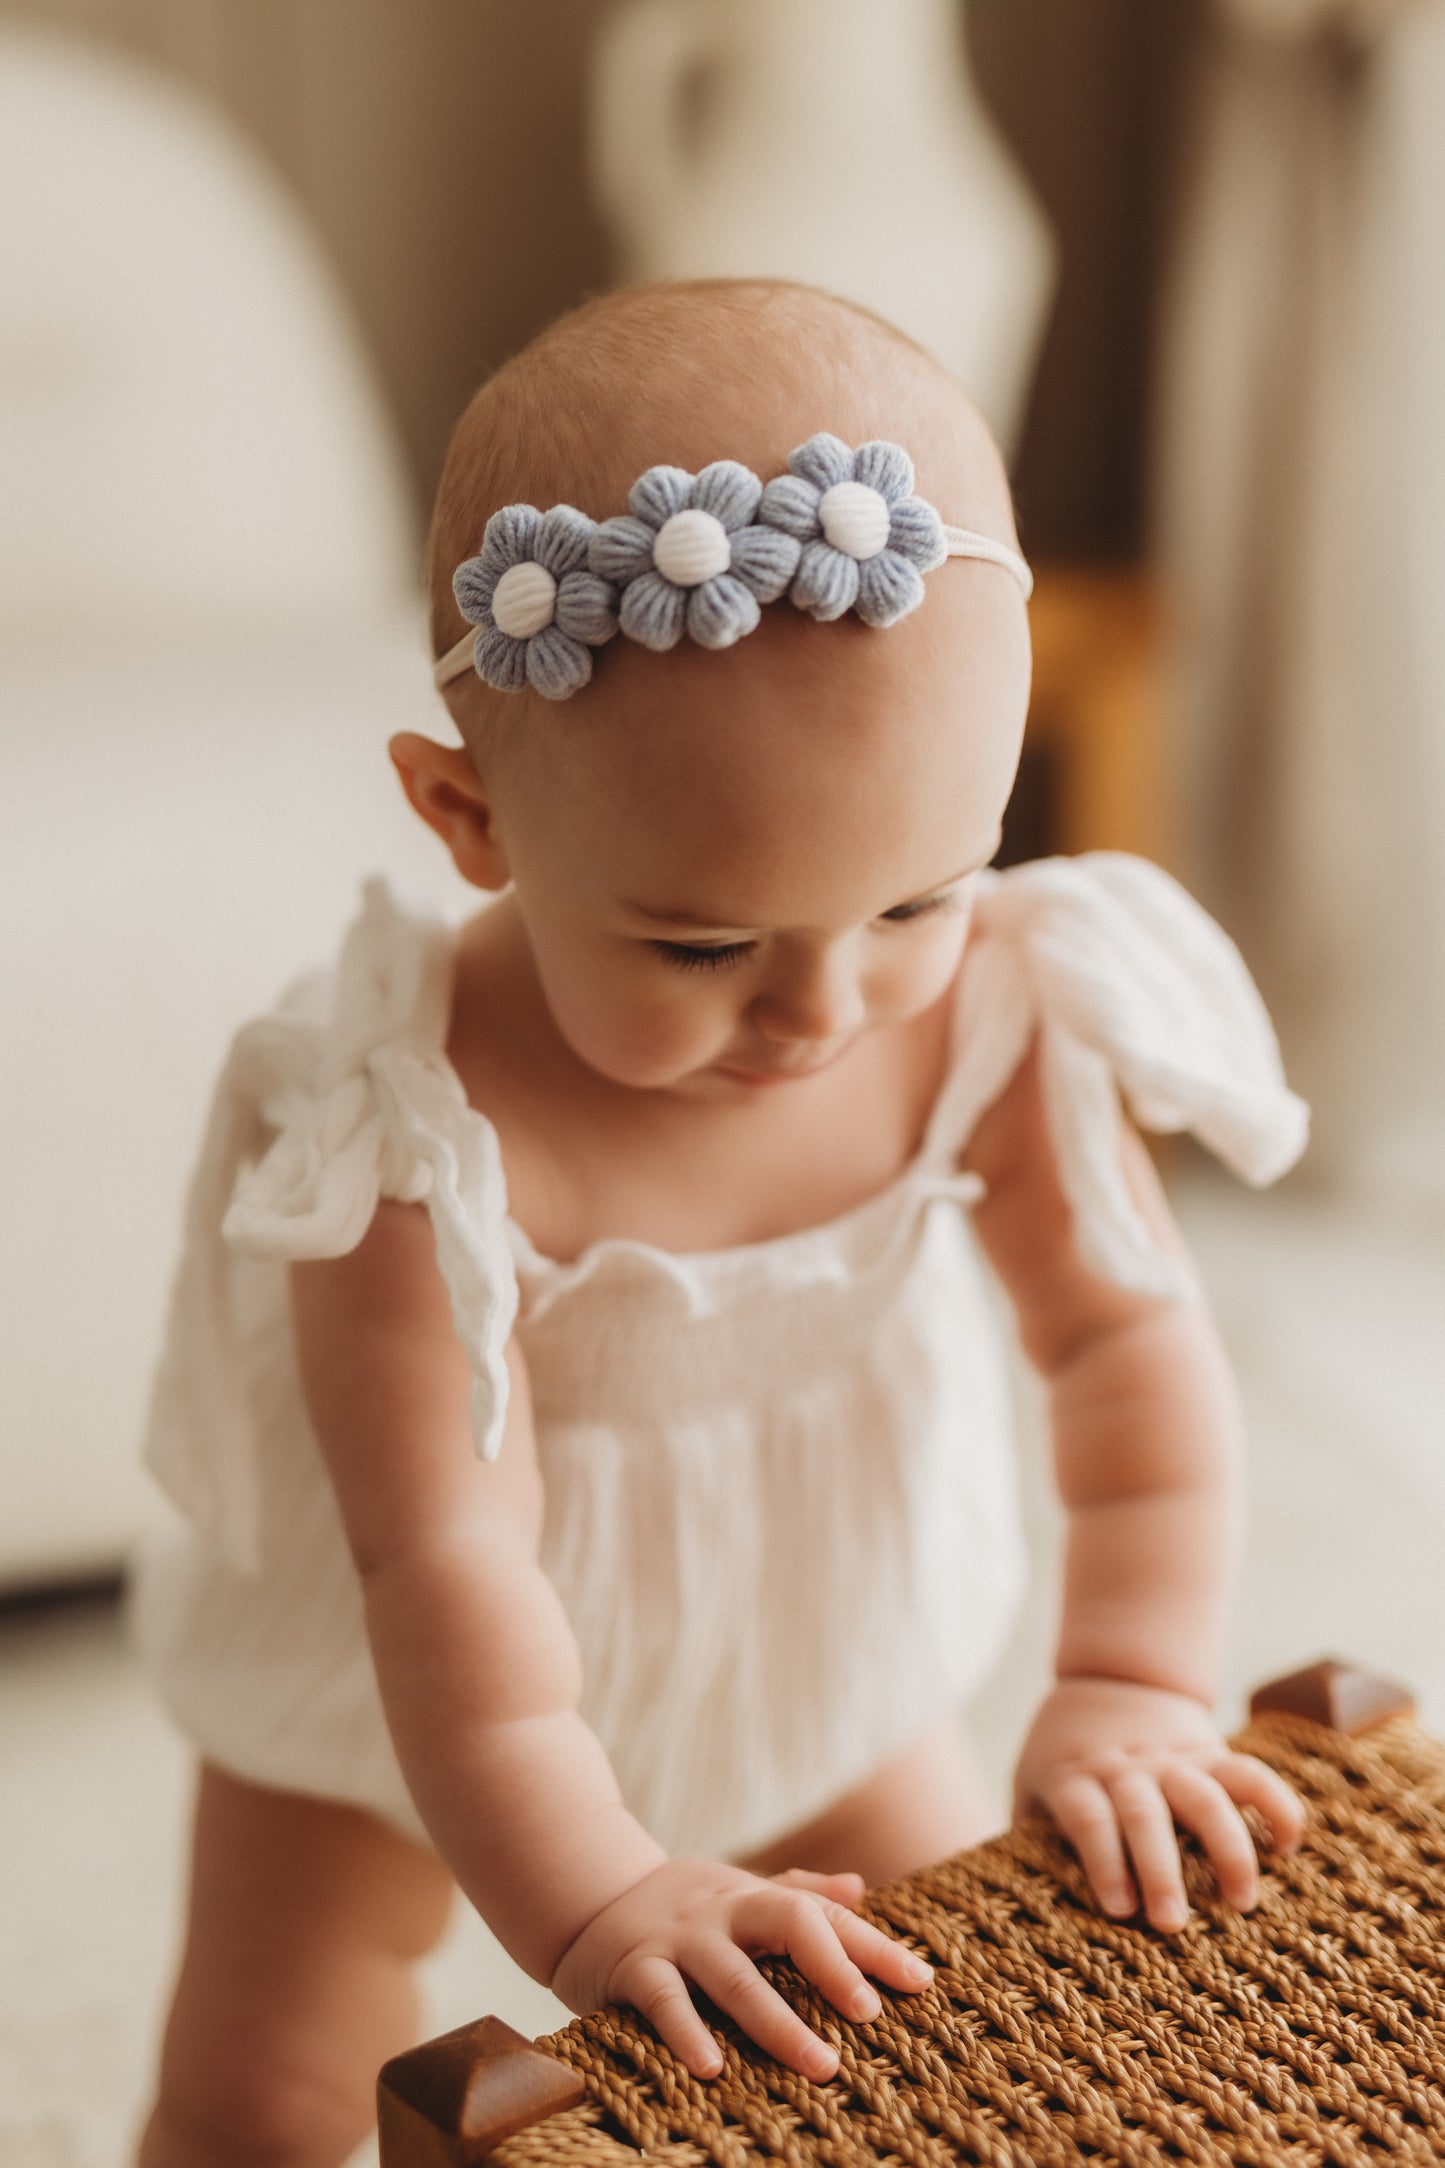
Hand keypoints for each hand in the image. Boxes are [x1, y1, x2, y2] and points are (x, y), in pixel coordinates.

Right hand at [550, 1858, 933, 2081]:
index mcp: (756, 1897)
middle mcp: (724, 1912)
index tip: (921, 1981)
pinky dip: (687, 2032)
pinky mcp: (635, 1968)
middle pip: (788, 1925)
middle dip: (832, 1969)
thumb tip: (861, 1887)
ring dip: (777, 2021)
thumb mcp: (741, 1893)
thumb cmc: (686, 1909)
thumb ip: (798, 1892)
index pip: (824, 1916)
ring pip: (734, 1975)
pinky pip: (664, 1999)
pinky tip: (712, 2068)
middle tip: (869, 2016)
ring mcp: (680, 1938)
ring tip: (818, 2064)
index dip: (872, 1946)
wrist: (588, 1898)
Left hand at [1013, 1676, 1305, 1932]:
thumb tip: (1008, 1911)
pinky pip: (1248, 1773)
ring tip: (1242, 1901)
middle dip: (1160, 1869)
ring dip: (1227, 1847)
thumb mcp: (1031, 1788)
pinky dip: (1274, 1802)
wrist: (1109, 1679)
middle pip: (1144, 1814)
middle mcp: (1125, 1770)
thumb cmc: (1061, 1758)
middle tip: (1171, 1924)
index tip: (1118, 1909)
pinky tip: (1290, 1844)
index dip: (1102, 1860)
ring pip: (1204, 1796)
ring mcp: (1171, 1761)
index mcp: (1076, 1779)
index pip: (1088, 1817)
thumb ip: (1027, 1839)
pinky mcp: (1210, 1755)